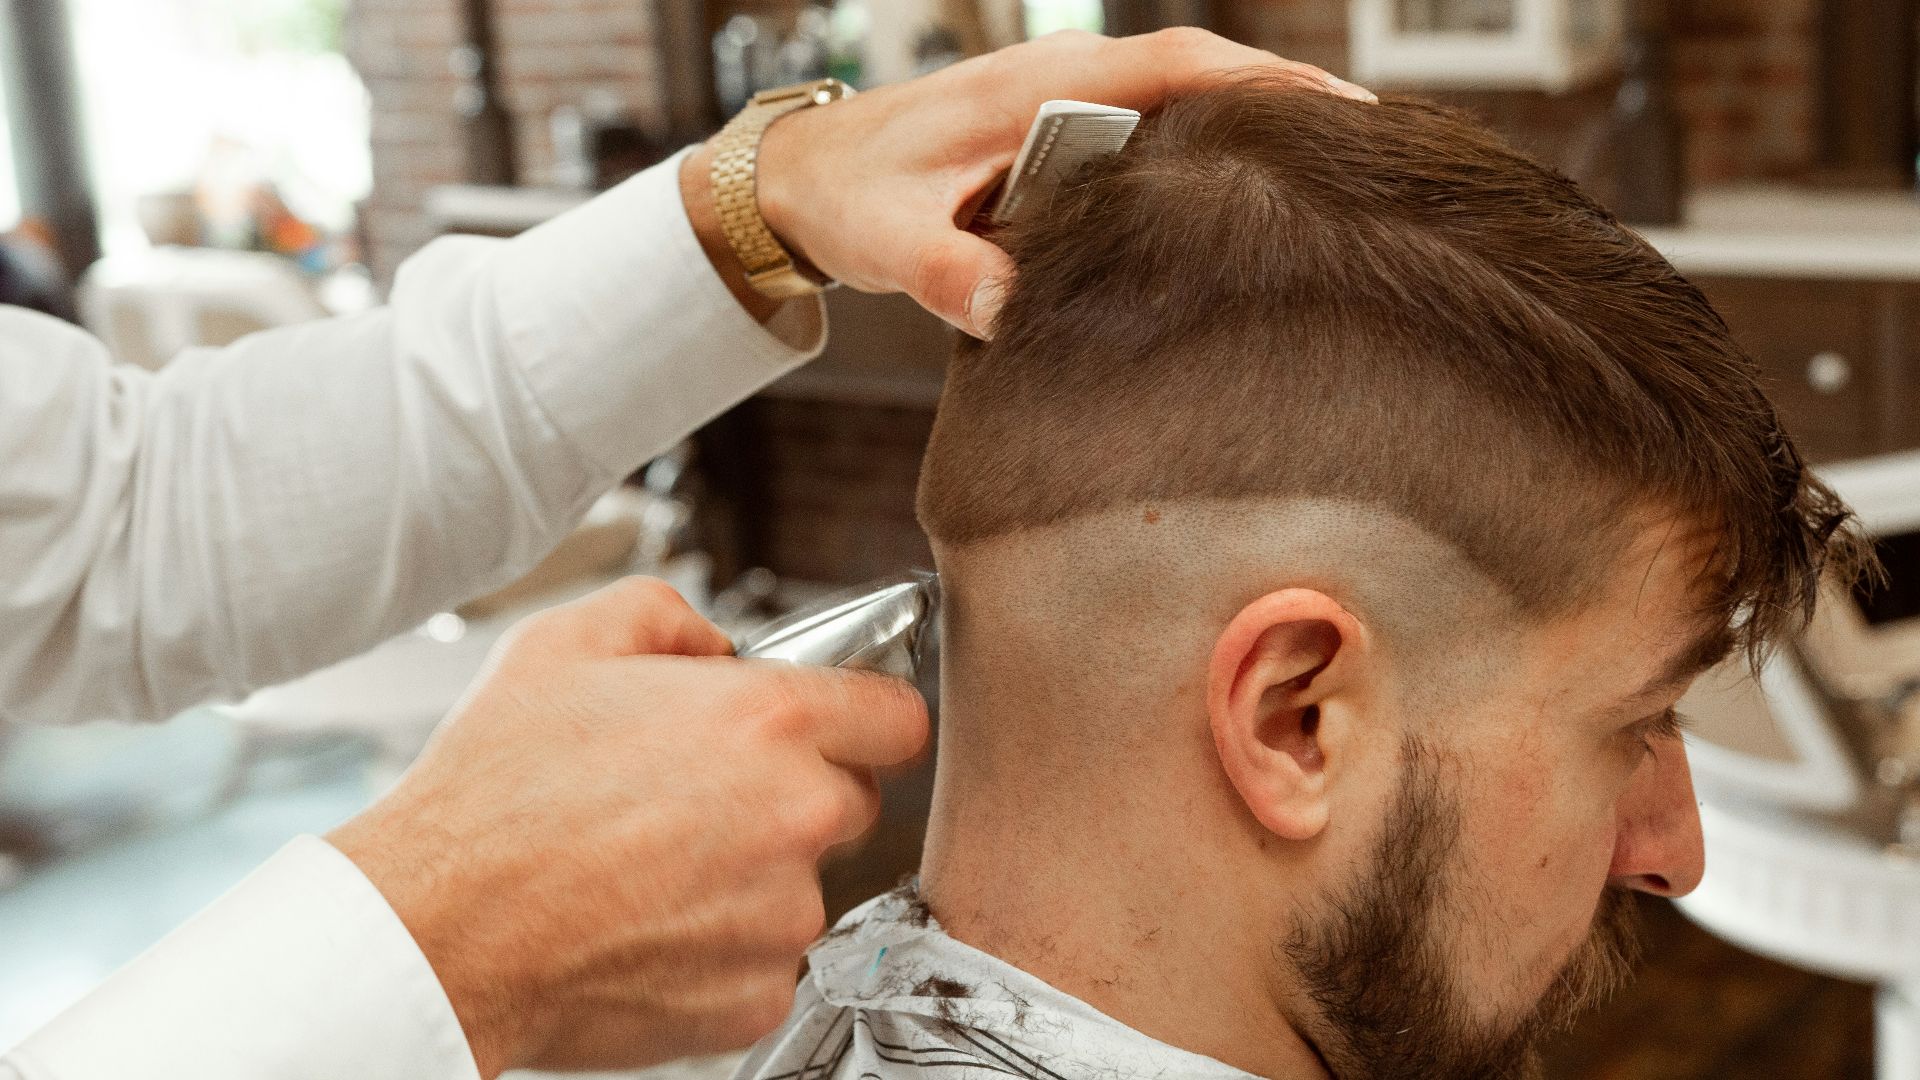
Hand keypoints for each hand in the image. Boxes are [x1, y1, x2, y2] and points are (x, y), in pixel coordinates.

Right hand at [326, 577, 928, 1077]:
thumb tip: (715, 642)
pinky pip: (764, 963)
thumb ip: (669, 615)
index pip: (897, 717)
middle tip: (701, 798)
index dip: (864, 717)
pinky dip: (720, 950)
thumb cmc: (492, 793)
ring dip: (752, 877)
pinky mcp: (755, 997)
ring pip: (804, 886)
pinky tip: (647, 924)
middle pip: (850, 801)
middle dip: (795, 794)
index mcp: (768, 722)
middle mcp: (794, 816)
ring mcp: (781, 917)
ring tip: (652, 867)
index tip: (839, 729)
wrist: (438, 926)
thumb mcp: (566, 642)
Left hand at [746, 28, 1370, 337]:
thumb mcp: (892, 238)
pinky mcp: (1066, 135)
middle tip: (1377, 163)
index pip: (1182, 66)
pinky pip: (1156, 132)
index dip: (1270, 87)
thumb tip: (1008, 312)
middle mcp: (1071, 81)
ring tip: (1336, 186)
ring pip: (1187, 104)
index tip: (1348, 119)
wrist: (807, 174)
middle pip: (1210, 76)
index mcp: (1045, 84)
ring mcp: (1071, 103)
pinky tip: (1243, 206)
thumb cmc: (851, 191)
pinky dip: (1208, 154)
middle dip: (1292, 108)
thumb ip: (948, 274)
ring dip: (1256, 132)